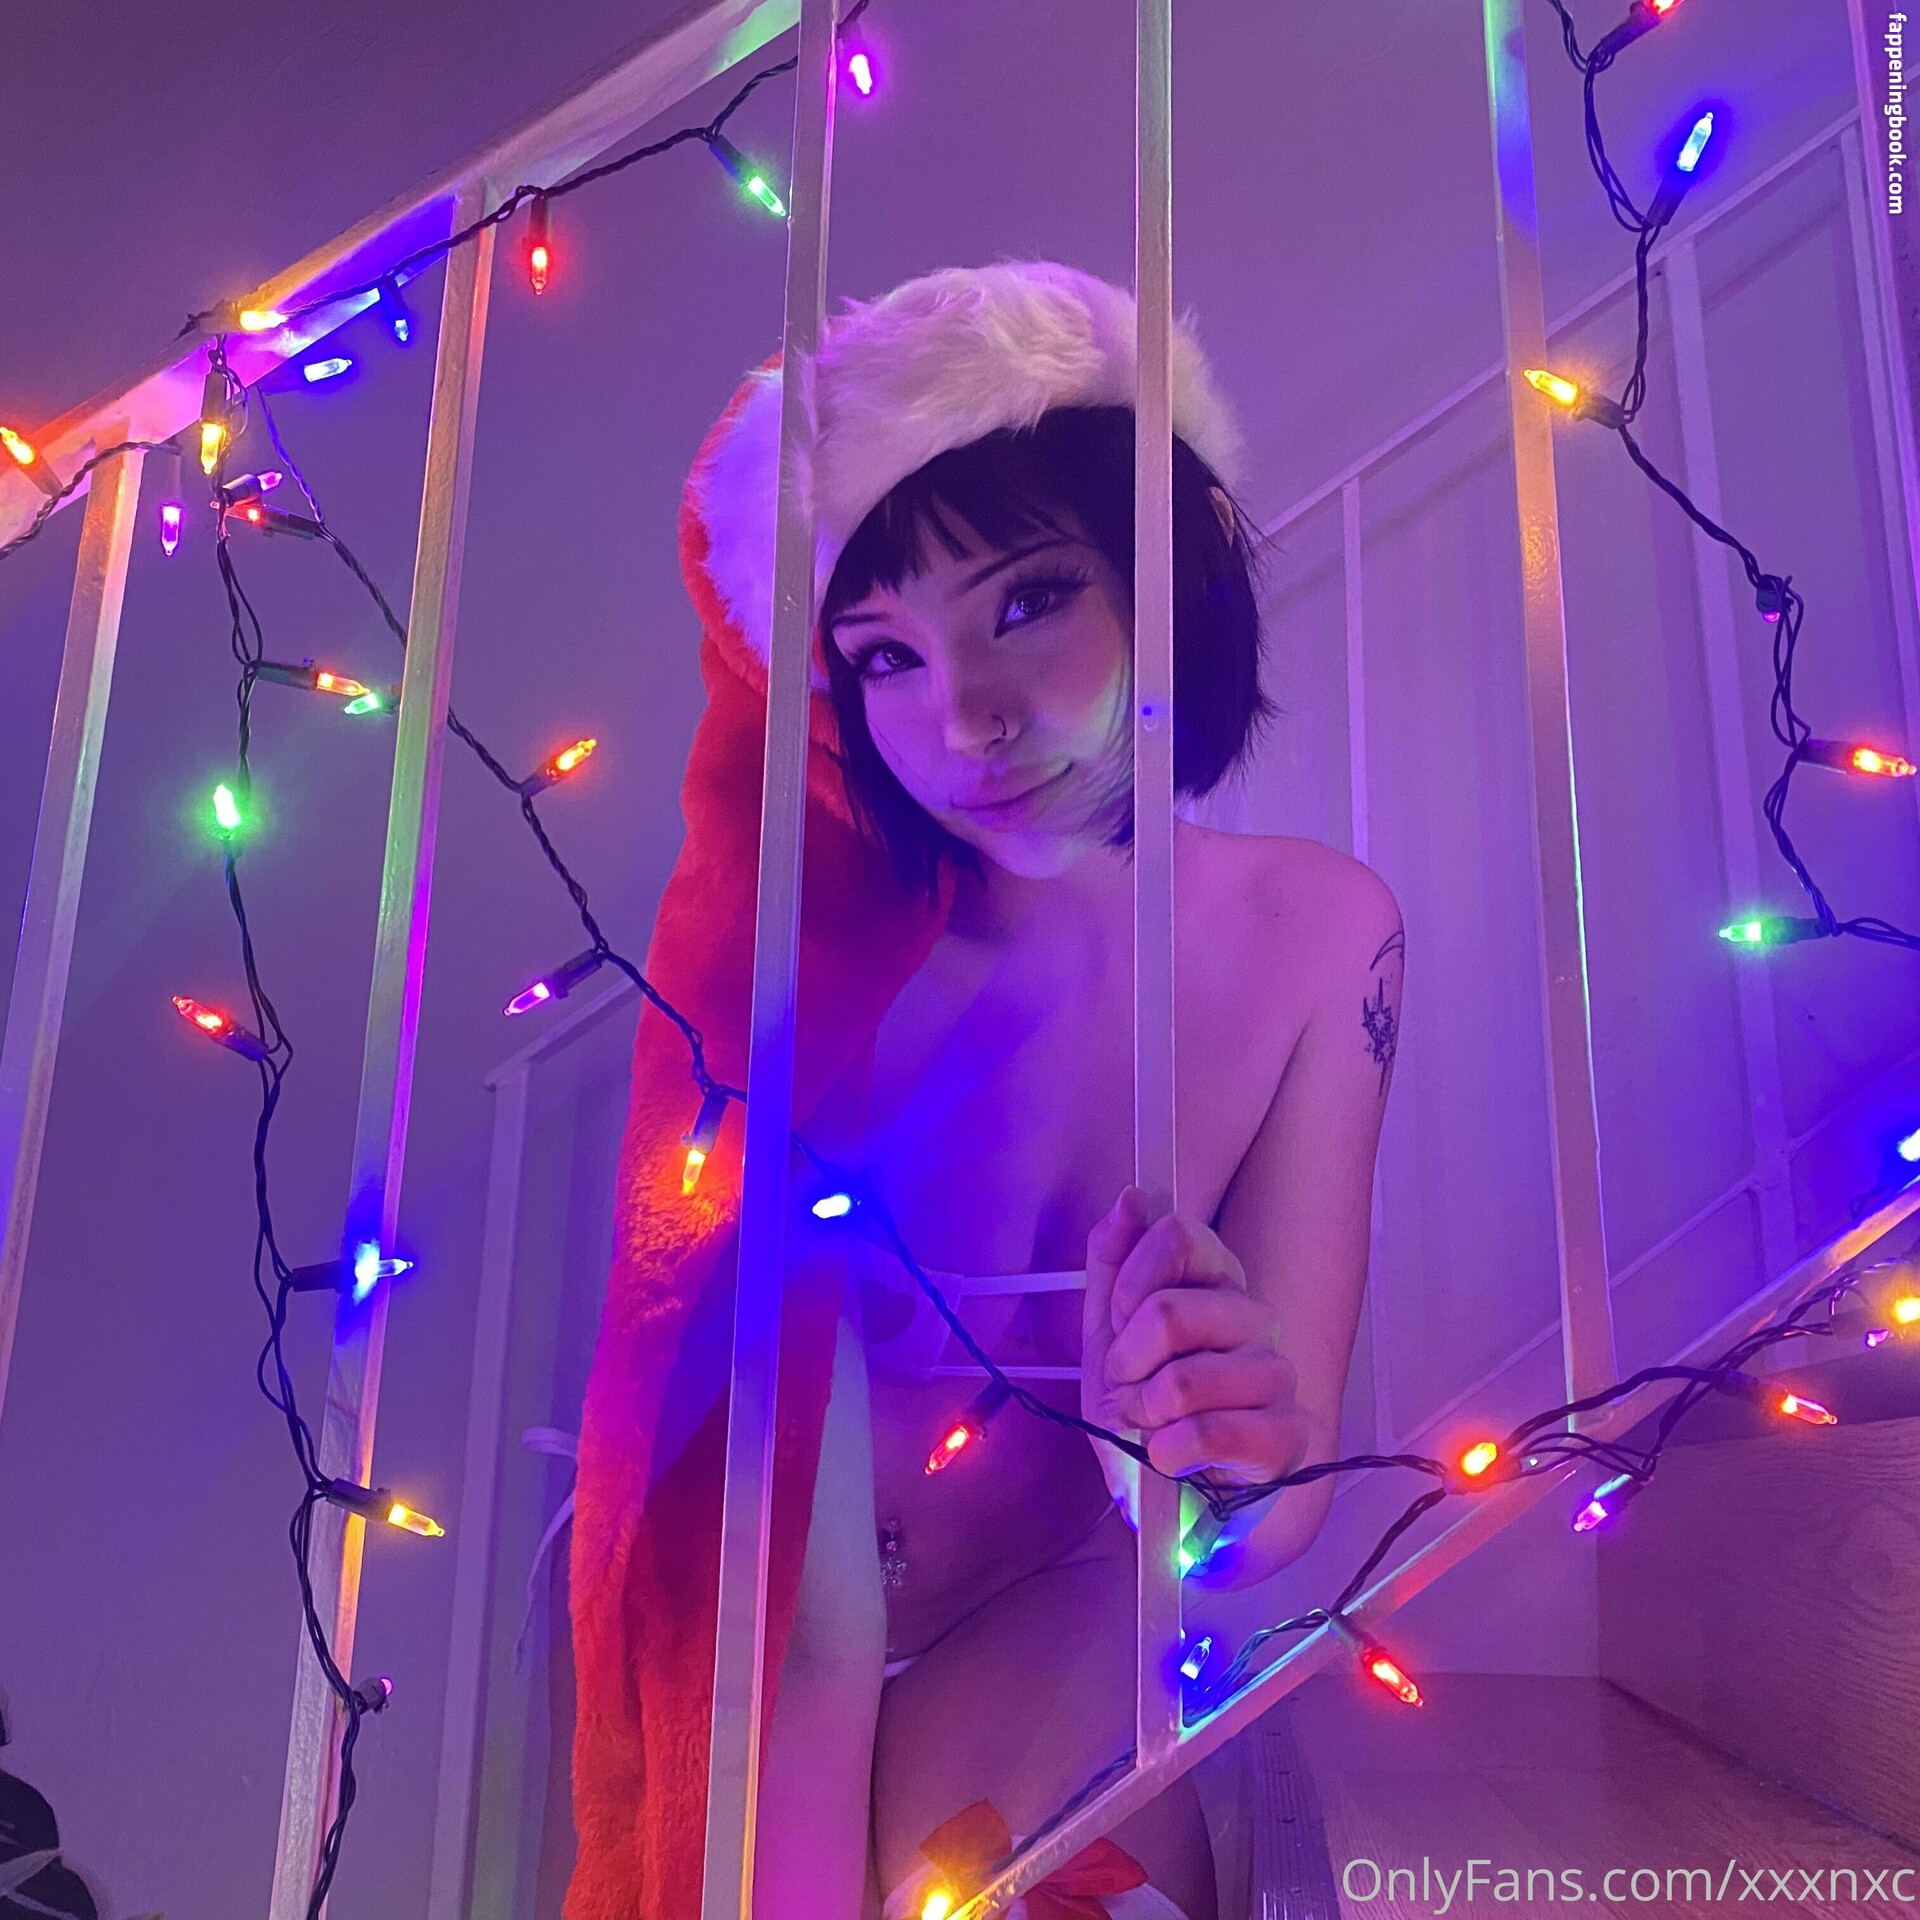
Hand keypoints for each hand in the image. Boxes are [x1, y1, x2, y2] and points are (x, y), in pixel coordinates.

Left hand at [1081, 1187, 1307, 1485]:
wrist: (1169, 1496)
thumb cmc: (1144, 1409)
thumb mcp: (1107, 1332)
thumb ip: (1113, 1261)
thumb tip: (1131, 1197)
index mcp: (1215, 1283)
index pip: (1180, 1236)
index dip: (1130, 1284)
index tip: (1120, 1322)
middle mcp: (1253, 1320)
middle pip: (1170, 1312)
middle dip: (1126, 1362)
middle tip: (1128, 1387)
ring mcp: (1275, 1377)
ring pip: (1186, 1380)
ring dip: (1146, 1414)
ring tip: (1150, 1425)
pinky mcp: (1287, 1437)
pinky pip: (1209, 1434)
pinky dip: (1169, 1453)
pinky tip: (1171, 1458)